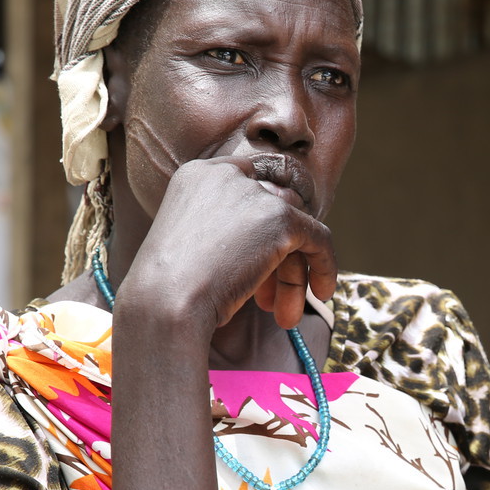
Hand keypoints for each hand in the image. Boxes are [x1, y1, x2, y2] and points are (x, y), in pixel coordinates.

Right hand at [125, 154, 336, 330]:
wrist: (164, 303)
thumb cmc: (169, 291)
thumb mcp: (193, 246)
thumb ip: (228, 230)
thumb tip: (277, 242)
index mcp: (197, 175)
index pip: (246, 186)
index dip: (257, 225)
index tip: (262, 261)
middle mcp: (225, 174)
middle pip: (272, 208)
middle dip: (276, 256)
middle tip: (267, 300)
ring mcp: (254, 193)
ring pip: (293, 228)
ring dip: (293, 274)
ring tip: (286, 315)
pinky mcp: (280, 217)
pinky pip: (318, 238)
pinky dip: (325, 265)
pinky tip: (322, 293)